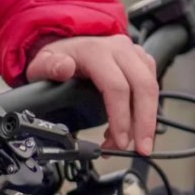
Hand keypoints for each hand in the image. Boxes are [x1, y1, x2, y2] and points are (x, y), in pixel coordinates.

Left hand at [25, 35, 158, 154]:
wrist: (67, 45)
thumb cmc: (56, 58)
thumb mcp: (42, 63)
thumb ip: (49, 67)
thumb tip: (64, 68)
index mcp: (95, 51)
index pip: (116, 86)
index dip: (121, 116)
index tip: (120, 140)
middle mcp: (119, 49)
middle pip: (143, 87)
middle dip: (145, 122)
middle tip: (142, 149)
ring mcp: (133, 54)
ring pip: (152, 87)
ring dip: (145, 120)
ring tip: (131, 143)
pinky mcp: (141, 61)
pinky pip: (152, 86)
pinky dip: (144, 110)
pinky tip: (129, 128)